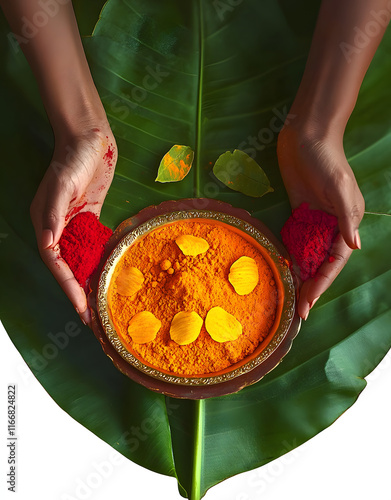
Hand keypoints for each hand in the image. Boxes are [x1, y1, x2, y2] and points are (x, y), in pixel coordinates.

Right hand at [30, 124, 116, 324]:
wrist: (91, 139)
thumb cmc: (74, 157)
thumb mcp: (63, 183)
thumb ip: (54, 212)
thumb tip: (47, 243)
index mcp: (47, 222)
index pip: (57, 263)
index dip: (68, 287)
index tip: (81, 308)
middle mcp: (59, 228)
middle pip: (68, 267)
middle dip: (78, 293)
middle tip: (92, 319)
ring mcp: (75, 224)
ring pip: (80, 261)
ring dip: (88, 283)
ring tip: (100, 306)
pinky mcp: (90, 219)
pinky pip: (92, 248)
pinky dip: (97, 264)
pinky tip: (107, 277)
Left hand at [277, 123, 364, 319]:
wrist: (304, 136)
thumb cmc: (325, 160)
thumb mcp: (339, 188)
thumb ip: (346, 218)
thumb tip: (355, 247)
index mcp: (346, 222)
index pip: (334, 261)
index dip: (322, 284)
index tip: (309, 304)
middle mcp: (332, 225)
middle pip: (322, 263)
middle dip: (311, 286)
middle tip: (298, 310)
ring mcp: (314, 220)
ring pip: (309, 254)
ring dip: (302, 274)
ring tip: (290, 297)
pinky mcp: (299, 212)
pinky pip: (296, 240)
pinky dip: (291, 256)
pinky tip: (283, 270)